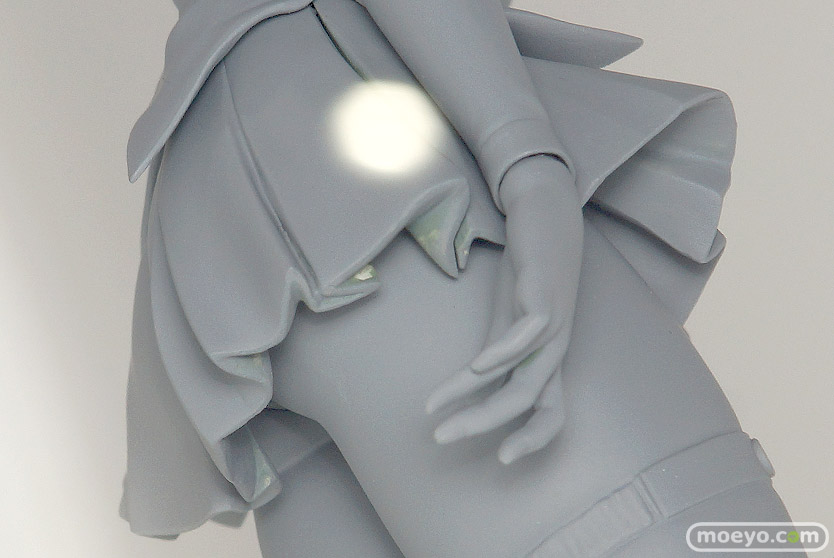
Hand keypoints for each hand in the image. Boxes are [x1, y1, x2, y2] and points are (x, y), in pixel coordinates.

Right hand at [425, 155, 582, 463]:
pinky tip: (476, 365)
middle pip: (531, 403)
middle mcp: (555, 346)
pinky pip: (527, 333)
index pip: (553, 412)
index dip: (532, 440)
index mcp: (546, 357)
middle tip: (443, 437)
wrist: (547, 214)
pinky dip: (502, 354)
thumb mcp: (506, 320)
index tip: (500, 460)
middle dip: (485, 426)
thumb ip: (494, 354)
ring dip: (480, 400)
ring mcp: (553, 322)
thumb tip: (469, 383)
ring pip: (525, 377)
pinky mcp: (544, 293)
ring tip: (439, 411)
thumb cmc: (528, 271)